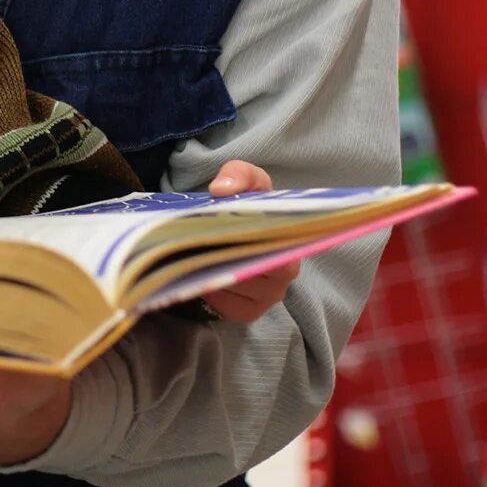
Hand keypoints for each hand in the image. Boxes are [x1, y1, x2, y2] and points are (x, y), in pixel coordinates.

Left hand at [204, 160, 299, 322]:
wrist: (238, 229)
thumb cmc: (249, 205)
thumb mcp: (248, 180)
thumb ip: (239, 174)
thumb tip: (221, 189)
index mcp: (294, 239)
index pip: (279, 246)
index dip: (250, 236)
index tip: (223, 224)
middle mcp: (287, 271)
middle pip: (251, 267)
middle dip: (222, 252)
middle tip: (195, 236)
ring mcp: (269, 296)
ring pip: (236, 286)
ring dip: (211, 270)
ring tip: (192, 252)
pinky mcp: (249, 312)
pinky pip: (227, 306)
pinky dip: (209, 290)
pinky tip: (198, 272)